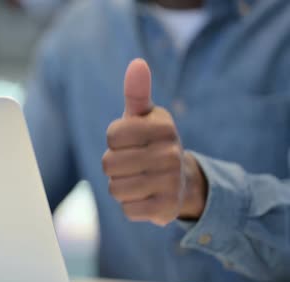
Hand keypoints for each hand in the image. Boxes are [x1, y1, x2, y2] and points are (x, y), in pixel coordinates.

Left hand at [101, 59, 206, 225]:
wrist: (181, 182)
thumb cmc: (151, 143)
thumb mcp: (144, 117)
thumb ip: (137, 92)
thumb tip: (137, 63)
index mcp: (164, 127)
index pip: (112, 136)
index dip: (115, 142)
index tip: (131, 142)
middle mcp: (171, 153)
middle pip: (108, 164)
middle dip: (114, 167)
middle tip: (134, 164)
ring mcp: (171, 182)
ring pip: (115, 189)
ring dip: (120, 187)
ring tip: (139, 180)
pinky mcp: (166, 209)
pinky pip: (127, 209)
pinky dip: (131, 206)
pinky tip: (146, 197)